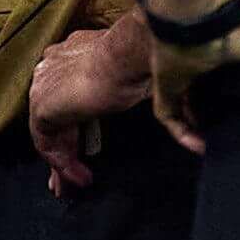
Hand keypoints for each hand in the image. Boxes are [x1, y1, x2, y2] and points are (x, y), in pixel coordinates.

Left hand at [28, 5, 153, 192]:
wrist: (131, 53)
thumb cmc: (148, 60)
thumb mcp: (156, 86)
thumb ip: (169, 112)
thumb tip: (196, 140)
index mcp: (78, 53)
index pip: (70, 91)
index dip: (78, 120)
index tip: (87, 142)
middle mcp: (55, 65)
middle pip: (56, 114)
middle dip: (65, 146)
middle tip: (74, 173)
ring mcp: (45, 85)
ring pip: (50, 131)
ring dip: (62, 161)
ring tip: (70, 187)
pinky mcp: (43, 106)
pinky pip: (46, 142)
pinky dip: (62, 162)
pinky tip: (78, 178)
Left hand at [147, 0, 239, 150]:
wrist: (201, 21)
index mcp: (226, 37)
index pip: (228, 56)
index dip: (237, 72)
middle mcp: (201, 55)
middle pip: (206, 81)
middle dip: (218, 99)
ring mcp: (181, 72)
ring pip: (186, 99)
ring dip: (200, 118)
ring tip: (224, 138)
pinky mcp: (167, 87)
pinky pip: (169, 117)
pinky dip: (183, 134)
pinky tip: (202, 148)